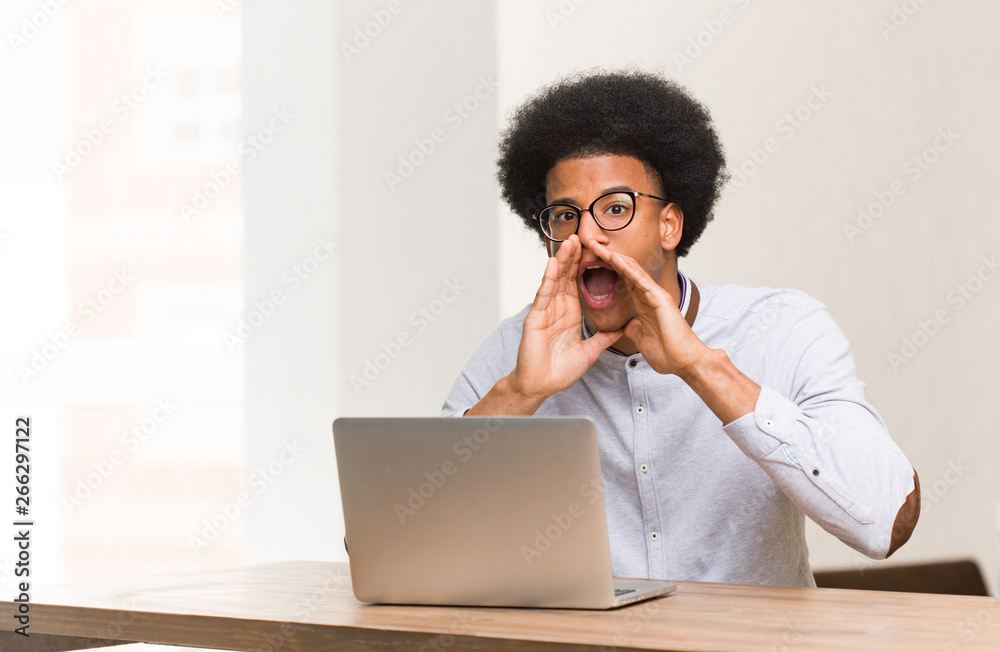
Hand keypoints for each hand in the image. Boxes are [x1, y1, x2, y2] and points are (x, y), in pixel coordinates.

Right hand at [509, 235, 622, 400]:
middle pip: (566, 276)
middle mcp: (557, 309)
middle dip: (574, 256)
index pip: (577, 283)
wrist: (541, 386)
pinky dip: (549, 279)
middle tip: (582, 235)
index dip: (584, 265)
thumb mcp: (589, 351)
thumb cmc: (558, 371)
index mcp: (569, 314)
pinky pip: (544, 295)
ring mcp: (545, 312)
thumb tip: (621, 329)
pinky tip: (554, 264)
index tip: (594, 249)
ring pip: (555, 280)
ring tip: (570, 241)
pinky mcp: (536, 319)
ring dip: (562, 261)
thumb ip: (603, 338)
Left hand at [586, 240, 707, 376]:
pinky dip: (628, 268)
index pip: (623, 280)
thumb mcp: (641, 338)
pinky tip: (616, 258)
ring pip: (632, 270)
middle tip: (590, 243)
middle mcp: (649, 295)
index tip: (591, 259)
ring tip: (597, 245)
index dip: (607, 268)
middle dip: (607, 257)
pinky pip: (641, 280)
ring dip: (614, 257)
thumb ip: (634, 328)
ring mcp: (656, 295)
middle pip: (626, 270)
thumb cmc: (666, 353)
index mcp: (643, 303)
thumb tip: (626, 326)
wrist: (683, 363)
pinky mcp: (661, 298)